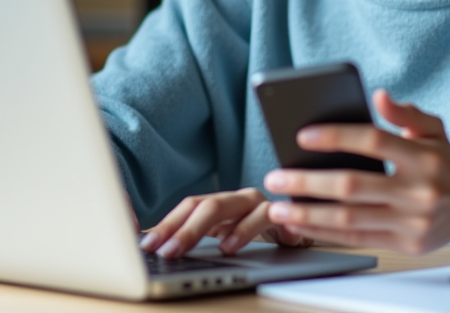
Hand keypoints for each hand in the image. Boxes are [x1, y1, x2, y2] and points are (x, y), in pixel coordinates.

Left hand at [138, 187, 311, 258]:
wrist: (302, 231)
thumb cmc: (258, 235)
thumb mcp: (224, 237)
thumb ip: (196, 239)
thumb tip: (156, 249)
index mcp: (221, 203)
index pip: (188, 206)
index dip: (166, 224)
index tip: (147, 245)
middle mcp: (236, 199)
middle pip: (204, 205)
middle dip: (181, 229)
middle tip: (164, 251)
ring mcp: (258, 203)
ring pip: (228, 207)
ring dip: (207, 229)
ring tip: (184, 249)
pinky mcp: (281, 212)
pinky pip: (263, 215)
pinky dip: (245, 230)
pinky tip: (231, 246)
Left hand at [262, 89, 449, 254]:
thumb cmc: (445, 163)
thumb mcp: (434, 130)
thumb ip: (406, 113)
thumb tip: (379, 95)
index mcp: (425, 157)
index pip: (373, 142)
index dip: (336, 137)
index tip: (302, 136)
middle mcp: (421, 191)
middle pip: (353, 185)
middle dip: (307, 181)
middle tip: (274, 177)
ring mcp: (414, 222)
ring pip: (350, 219)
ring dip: (308, 213)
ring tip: (278, 206)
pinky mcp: (406, 245)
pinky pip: (357, 240)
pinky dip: (324, 233)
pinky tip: (301, 224)